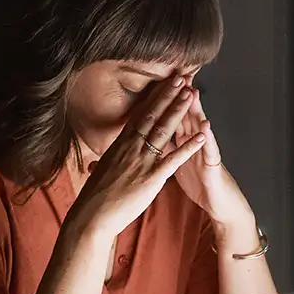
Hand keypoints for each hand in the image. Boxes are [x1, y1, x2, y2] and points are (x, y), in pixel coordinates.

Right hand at [65, 75, 206, 243]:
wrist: (91, 216)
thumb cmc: (93, 198)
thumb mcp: (99, 174)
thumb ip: (104, 165)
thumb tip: (96, 164)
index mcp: (120, 145)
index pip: (140, 115)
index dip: (154, 97)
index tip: (164, 83)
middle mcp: (130, 147)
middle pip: (153, 115)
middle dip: (168, 95)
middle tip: (182, 77)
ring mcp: (141, 161)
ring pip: (164, 130)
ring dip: (179, 111)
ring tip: (191, 94)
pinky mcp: (151, 177)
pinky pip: (174, 158)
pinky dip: (189, 146)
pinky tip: (202, 135)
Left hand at [169, 79, 256, 242]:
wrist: (218, 203)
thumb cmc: (199, 182)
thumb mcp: (177, 162)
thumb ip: (168, 146)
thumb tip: (152, 134)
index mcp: (183, 142)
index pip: (172, 117)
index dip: (164, 102)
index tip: (156, 83)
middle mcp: (195, 142)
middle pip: (185, 116)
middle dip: (180, 97)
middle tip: (175, 75)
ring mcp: (205, 152)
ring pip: (200, 128)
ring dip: (196, 110)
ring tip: (192, 92)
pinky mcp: (213, 165)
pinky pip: (210, 151)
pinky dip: (207, 139)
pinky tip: (206, 126)